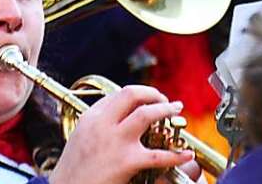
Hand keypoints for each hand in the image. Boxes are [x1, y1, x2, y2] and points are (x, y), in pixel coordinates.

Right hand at [48, 85, 193, 183]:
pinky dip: (176, 155)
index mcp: (91, 116)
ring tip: (176, 110)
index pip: (118, 94)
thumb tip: (117, 117)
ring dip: (165, 109)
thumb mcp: (80, 137)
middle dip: (153, 93)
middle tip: (165, 100)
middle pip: (131, 94)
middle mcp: (103, 124)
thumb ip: (98, 125)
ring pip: (146, 114)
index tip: (148, 99)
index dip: (138, 93)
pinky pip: (158, 155)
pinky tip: (186, 154)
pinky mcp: (126, 162)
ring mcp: (115, 141)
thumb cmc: (75, 168)